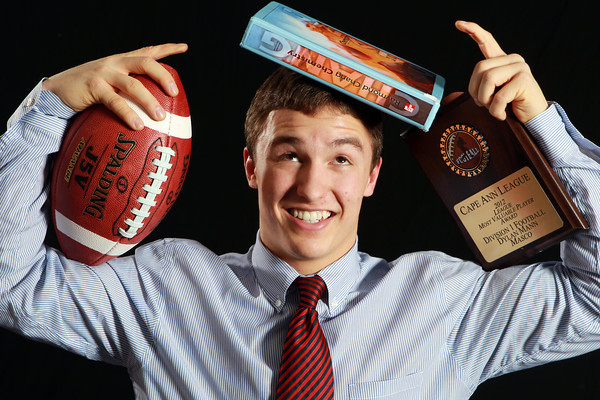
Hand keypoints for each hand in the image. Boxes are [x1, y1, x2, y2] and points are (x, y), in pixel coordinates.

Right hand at [42, 43, 187, 129]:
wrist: (55, 92)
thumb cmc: (87, 93)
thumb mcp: (109, 85)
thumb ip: (127, 91)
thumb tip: (152, 111)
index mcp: (121, 61)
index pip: (147, 51)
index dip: (166, 48)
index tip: (183, 47)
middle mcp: (115, 63)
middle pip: (145, 63)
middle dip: (163, 76)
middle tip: (174, 92)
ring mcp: (104, 72)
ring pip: (133, 85)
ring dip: (149, 101)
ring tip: (160, 117)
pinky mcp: (93, 86)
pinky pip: (115, 101)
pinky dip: (128, 114)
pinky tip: (137, 126)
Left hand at [455, 21, 547, 122]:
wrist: (532, 117)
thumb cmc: (510, 105)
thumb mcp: (493, 92)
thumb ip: (484, 84)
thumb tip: (472, 88)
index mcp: (502, 61)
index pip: (486, 41)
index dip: (473, 31)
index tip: (458, 24)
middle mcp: (512, 60)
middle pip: (480, 68)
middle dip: (475, 91)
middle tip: (484, 104)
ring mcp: (520, 68)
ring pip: (488, 80)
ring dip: (485, 100)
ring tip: (494, 109)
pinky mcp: (524, 80)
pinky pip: (499, 97)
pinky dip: (495, 110)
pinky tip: (501, 115)